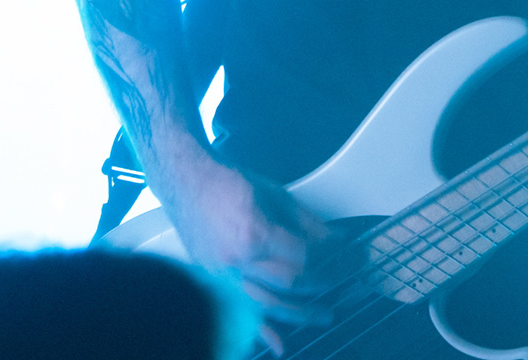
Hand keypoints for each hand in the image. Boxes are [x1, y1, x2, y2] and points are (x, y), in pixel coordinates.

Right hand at [158, 148, 332, 353]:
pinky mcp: (213, 282)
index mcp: (255, 234)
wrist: (186, 184)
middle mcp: (238, 260)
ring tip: (321, 317)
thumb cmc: (226, 184)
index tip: (341, 254)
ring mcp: (223, 275)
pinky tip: (279, 345)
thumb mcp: (275, 195)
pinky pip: (241, 312)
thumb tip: (334, 239)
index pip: (302, 257)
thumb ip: (307, 222)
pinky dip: (261, 332)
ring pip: (267, 305)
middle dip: (319, 287)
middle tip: (338, 284)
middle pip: (288, 284)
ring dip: (298, 314)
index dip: (327, 257)